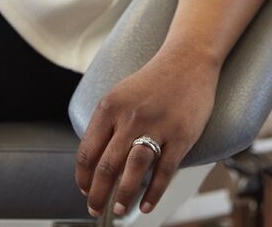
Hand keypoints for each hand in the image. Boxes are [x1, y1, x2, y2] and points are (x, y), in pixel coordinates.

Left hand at [76, 48, 217, 217]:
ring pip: (133, 170)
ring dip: (123, 196)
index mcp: (109, 107)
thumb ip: (107, 124)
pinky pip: (164, 171)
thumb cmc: (153, 81)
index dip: (83, 177)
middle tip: (95, 209)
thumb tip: (96, 161)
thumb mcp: (120, 95)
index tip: (84, 190)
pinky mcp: (180, 136)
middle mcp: (129, 117)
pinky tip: (146, 205)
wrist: (188, 60)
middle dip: (97, 194)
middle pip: (106, 166)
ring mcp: (156, 127)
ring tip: (118, 211)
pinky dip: (154, 193)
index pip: (87, 151)